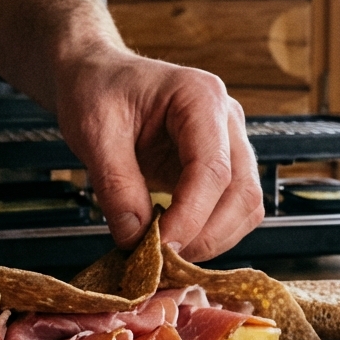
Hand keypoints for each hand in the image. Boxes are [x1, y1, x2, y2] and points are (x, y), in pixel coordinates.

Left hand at [0, 0, 263, 261]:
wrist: (98, 78)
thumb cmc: (96, 91)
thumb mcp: (93, 131)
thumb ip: (115, 184)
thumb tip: (136, 239)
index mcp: (200, 97)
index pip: (213, 168)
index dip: (191, 216)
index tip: (161, 248)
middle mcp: (227, 120)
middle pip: (242, 192)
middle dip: (206, 235)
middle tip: (162, 261)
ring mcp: (231, 144)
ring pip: (246, 207)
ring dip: (212, 240)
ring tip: (166, 254)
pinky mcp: (223, 168)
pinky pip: (233, 211)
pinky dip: (209, 234)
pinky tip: (174, 240)